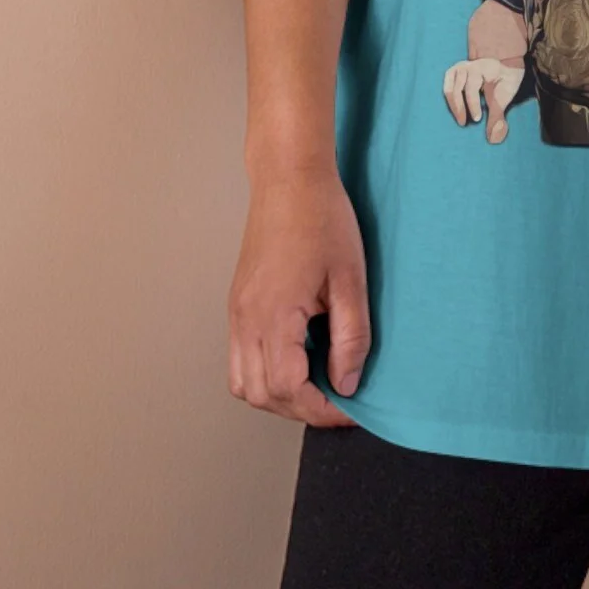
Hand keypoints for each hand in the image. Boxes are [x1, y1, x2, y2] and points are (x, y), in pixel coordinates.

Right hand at [227, 168, 370, 426]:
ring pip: (244, 384)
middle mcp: (246, 319)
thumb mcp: (351, 279)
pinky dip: (265, 374)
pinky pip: (240, 359)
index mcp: (274, 314)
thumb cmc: (322, 218)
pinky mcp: (238, 305)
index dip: (321, 409)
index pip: (289, 389)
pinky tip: (297, 358)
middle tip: (337, 401)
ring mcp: (237, 313)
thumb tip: (348, 383)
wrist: (289, 179)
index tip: (350, 409)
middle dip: (300, 408)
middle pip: (261, 395)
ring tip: (317, 383)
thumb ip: (351, 337)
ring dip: (278, 396)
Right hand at [444, 55, 524, 142]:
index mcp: (483, 68)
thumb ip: (498, 116)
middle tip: (463, 124)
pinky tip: (455, 110)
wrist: (507, 65)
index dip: (472, 104)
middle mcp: (469, 66)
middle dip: (459, 107)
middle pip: (457, 88)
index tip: (477, 120)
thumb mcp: (505, 97)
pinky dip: (449, 99)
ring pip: (450, 88)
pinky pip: (446, 85)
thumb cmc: (506, 81)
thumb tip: (492, 139)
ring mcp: (460, 68)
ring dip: (453, 105)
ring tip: (460, 119)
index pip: (472, 87)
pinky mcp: (454, 73)